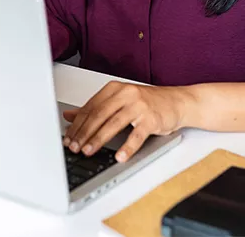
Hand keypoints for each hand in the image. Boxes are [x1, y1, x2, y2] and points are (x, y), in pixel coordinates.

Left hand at [62, 81, 186, 162]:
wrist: (176, 102)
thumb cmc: (146, 103)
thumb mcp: (118, 103)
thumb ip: (94, 109)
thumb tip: (68, 116)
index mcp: (114, 89)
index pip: (90, 107)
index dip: (77, 124)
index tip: (68, 138)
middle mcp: (125, 94)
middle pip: (99, 114)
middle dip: (84, 132)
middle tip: (74, 147)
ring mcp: (139, 105)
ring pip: (114, 123)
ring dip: (99, 139)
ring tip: (88, 151)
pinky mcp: (151, 118)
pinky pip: (137, 134)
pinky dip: (128, 147)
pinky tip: (120, 156)